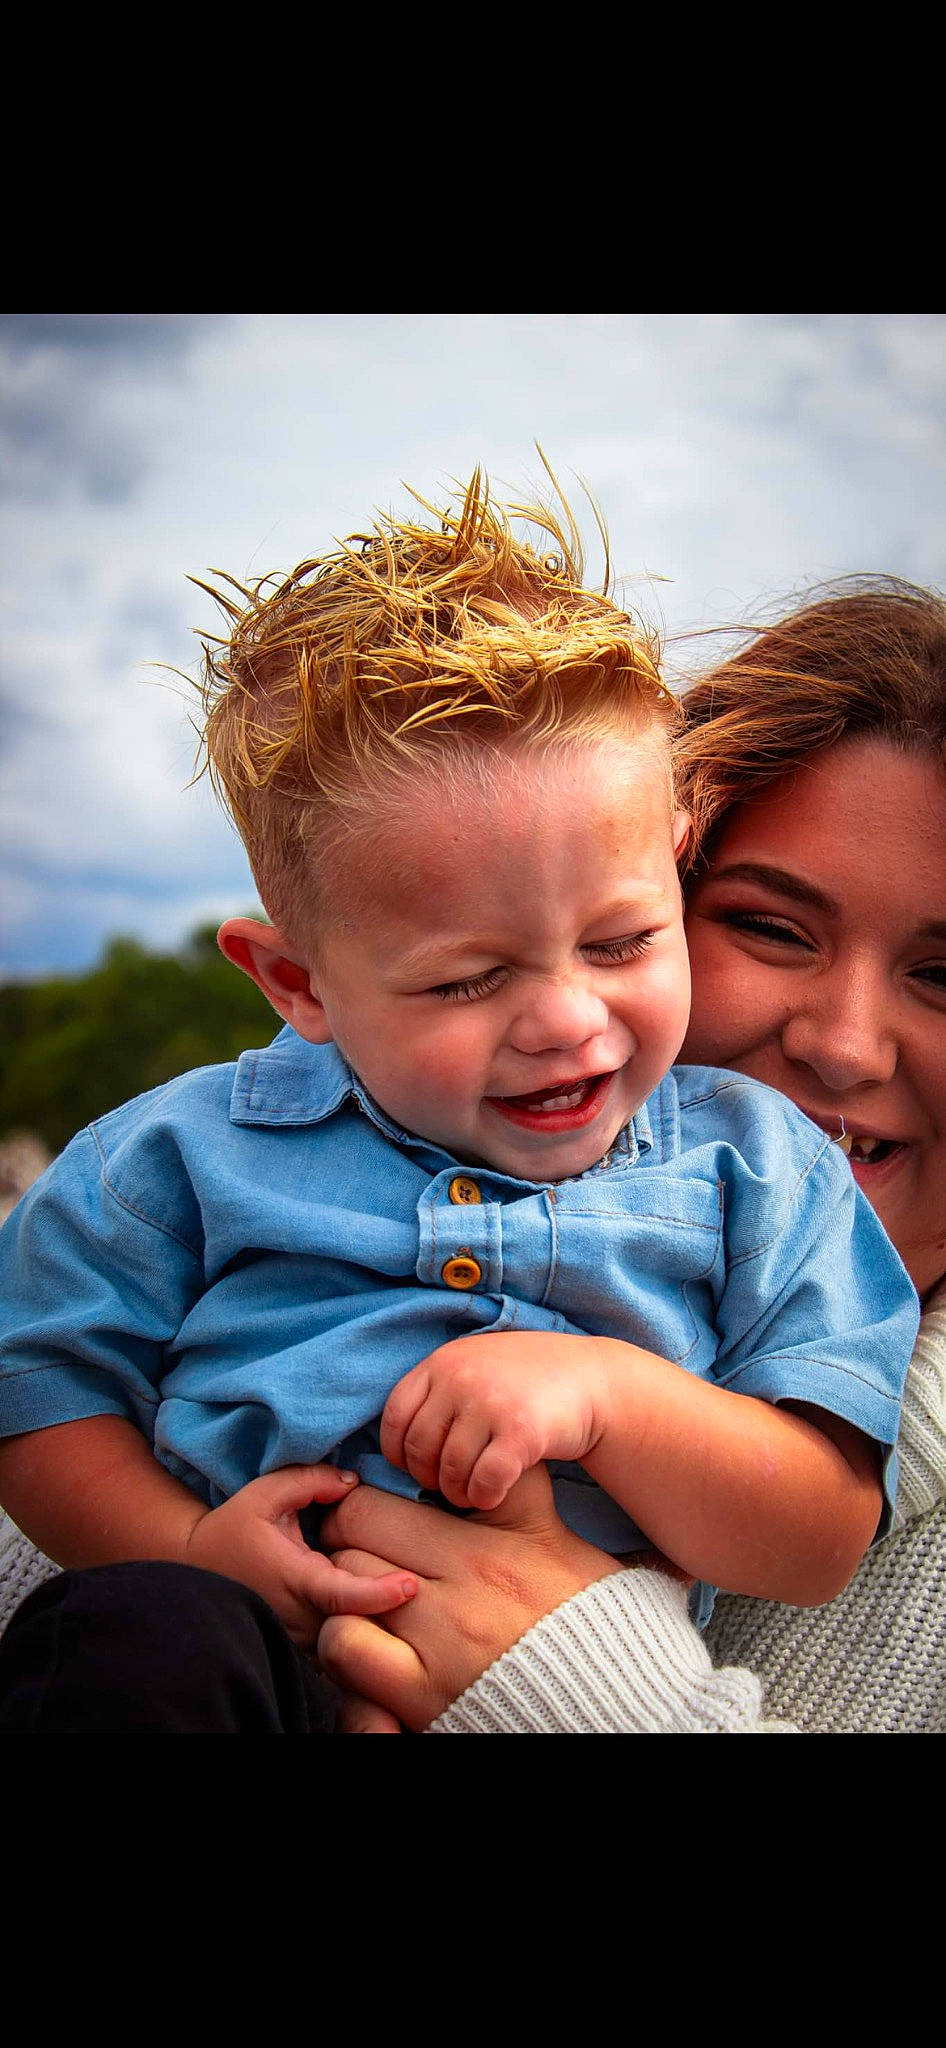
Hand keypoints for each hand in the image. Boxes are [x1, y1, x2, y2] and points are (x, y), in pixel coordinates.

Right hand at [183, 1464, 416, 1648]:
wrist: (195, 1565)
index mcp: (296, 1578)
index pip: (343, 1594)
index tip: (410, 1586)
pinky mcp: (300, 1649)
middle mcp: (299, 1617)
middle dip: (386, 1605)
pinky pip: (336, 1649)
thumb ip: (311, 1480)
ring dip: (373, 1621)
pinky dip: (357, 1633)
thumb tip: (354, 1482)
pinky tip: (371, 1609)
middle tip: (415, 1581)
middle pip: (356, 1619)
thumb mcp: (266, 1492)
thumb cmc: (234, 1528)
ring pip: (348, 1638)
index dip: (379, 1593)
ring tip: (394, 1592)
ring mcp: (299, 1639)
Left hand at [317, 1464, 623, 1728]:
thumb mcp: (549, 1531)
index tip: (363, 1524)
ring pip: (343, 1590)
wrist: (610, 1686)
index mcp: (482, 1544)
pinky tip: (367, 1645)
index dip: (355, 1510)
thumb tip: (488, 1445)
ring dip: (341, 1596)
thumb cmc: (576, 1606)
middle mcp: (459, 1586)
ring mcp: (439, 1641)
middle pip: (351, 1538)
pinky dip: (344, 1645)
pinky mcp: (424, 1692)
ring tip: (358, 1602)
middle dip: (342, 1545)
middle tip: (352, 1559)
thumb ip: (511, 1487)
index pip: (373, 1504)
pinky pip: (347, 1648)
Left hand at [380, 1331, 610, 1509]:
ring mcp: (491, 1403)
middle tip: (447, 1487)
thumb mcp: (477, 1366)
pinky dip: (484, 1497)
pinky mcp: (521, 1431)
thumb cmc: (528, 1381)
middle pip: (419, 1447)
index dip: (397, 1450)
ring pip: (450, 1470)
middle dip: (428, 1478)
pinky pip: (484, 1481)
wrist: (593, 1379)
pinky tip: (493, 1496)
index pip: (395, 1415)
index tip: (414, 1467)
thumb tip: (396, 1443)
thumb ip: (439, 1390)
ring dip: (457, 1493)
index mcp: (444, 1361)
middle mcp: (462, 1378)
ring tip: (470, 1494)